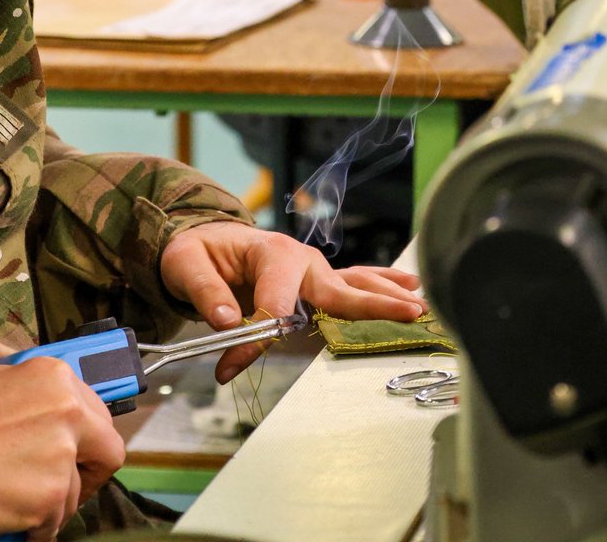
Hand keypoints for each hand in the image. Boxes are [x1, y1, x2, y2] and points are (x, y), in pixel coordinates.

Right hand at [0, 337, 124, 541]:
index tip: (73, 446)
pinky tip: (12, 518)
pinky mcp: (48, 500)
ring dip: (52, 500)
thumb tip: (15, 359)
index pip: (97, 409)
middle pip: (108, 450)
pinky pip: (54, 523)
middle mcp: (68, 413)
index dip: (85, 432)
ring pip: (75, 491)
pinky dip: (35, 527)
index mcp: (53, 378)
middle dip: (87, 469)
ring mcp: (61, 458)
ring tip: (20, 499)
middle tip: (61, 482)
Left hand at [160, 222, 426, 382]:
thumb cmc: (198, 251)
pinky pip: (353, 285)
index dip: (254, 339)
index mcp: (270, 252)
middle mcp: (300, 260)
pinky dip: (382, 288)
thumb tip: (228, 321)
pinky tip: (413, 289)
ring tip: (420, 305)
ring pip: (354, 285)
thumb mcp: (186, 264)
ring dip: (387, 297)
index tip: (228, 366)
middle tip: (406, 313)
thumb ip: (205, 292)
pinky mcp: (317, 283)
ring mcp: (313, 272)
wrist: (207, 241)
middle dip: (370, 303)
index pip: (273, 305)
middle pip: (337, 288)